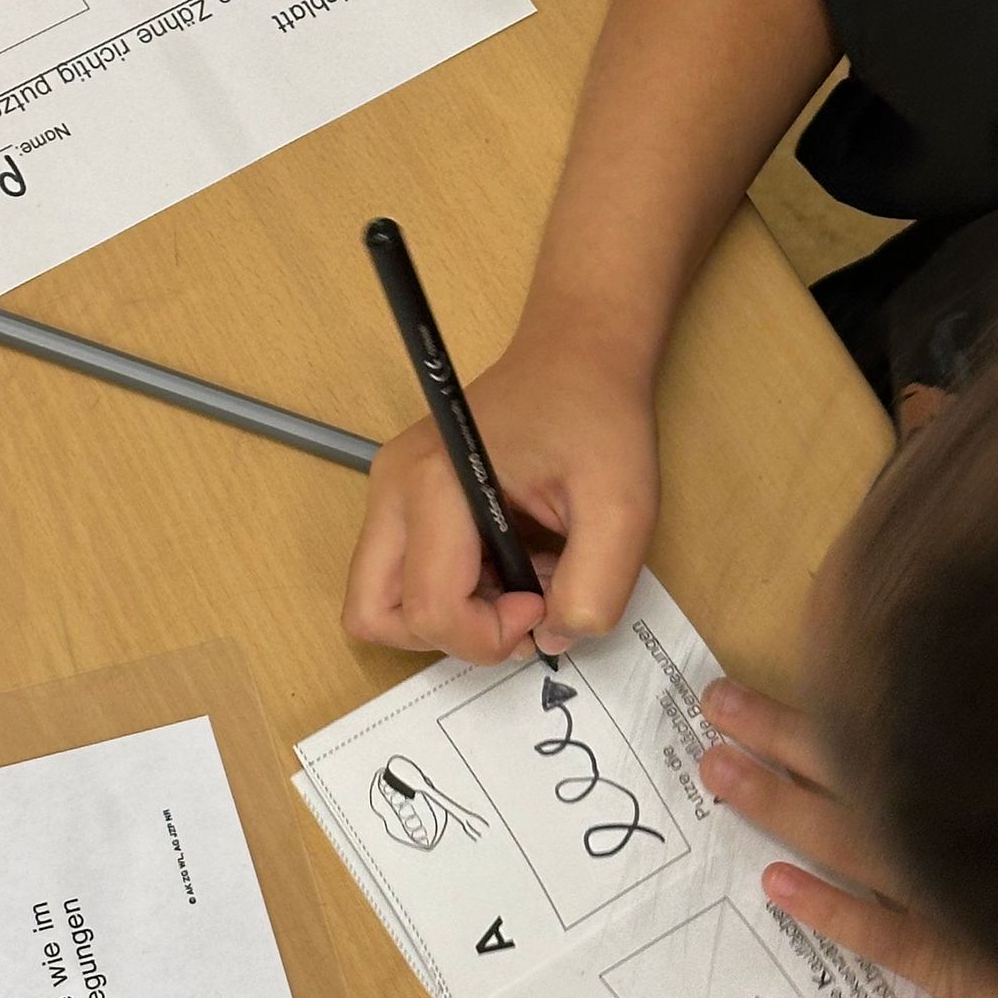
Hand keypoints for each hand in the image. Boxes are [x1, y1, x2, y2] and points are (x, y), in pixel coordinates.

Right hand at [342, 342, 658, 664]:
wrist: (577, 357)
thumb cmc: (597, 416)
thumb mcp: (623, 508)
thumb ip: (595, 591)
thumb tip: (554, 639)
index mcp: (436, 483)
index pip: (429, 609)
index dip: (490, 634)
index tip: (544, 602)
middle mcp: (394, 487)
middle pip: (374, 615)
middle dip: (450, 636)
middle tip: (517, 607)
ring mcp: (389, 491)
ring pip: (383, 602)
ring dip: (452, 616)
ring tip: (518, 580)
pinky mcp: (401, 497)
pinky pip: (402, 576)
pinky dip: (451, 593)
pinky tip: (508, 560)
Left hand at [698, 678, 997, 997]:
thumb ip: (968, 750)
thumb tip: (897, 702)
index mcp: (967, 783)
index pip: (869, 735)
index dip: (796, 712)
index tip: (729, 689)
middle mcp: (954, 829)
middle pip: (848, 771)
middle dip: (773, 738)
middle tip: (708, 709)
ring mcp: (953, 897)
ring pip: (850, 842)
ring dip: (780, 807)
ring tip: (718, 775)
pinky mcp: (958, 963)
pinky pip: (883, 934)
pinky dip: (830, 910)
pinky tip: (775, 887)